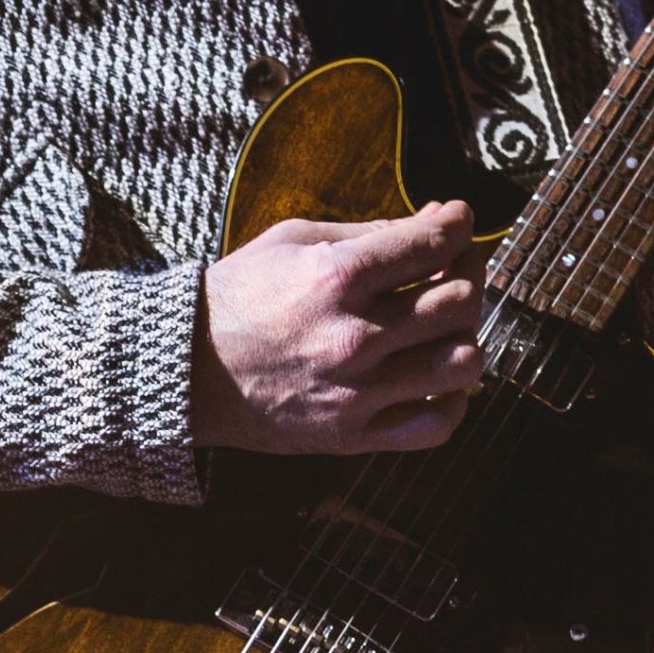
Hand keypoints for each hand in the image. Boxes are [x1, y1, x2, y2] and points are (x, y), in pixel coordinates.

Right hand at [196, 202, 488, 455]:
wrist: (187, 367)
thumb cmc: (240, 295)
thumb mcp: (293, 239)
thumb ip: (367, 232)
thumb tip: (428, 223)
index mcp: (337, 277)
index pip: (434, 243)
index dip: (457, 222)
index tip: (455, 218)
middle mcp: (355, 336)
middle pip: (459, 301)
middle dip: (466, 272)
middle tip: (452, 264)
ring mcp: (358, 391)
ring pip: (461, 362)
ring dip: (463, 335)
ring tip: (443, 325)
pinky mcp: (353, 434)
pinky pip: (436, 426)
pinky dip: (452, 401)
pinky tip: (437, 378)